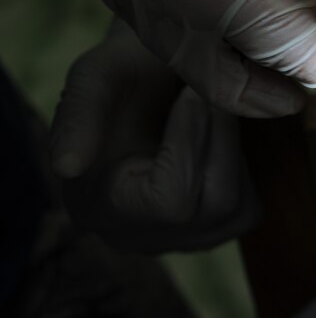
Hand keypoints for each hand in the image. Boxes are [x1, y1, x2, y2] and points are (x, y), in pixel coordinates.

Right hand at [51, 22, 259, 252]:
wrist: (158, 80)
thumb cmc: (127, 74)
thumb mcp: (97, 74)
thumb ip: (77, 115)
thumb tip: (65, 167)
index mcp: (94, 206)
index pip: (170, 200)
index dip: (191, 140)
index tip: (192, 92)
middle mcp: (134, 239)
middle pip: (214, 204)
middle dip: (219, 138)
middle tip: (209, 92)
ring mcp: (176, 243)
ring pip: (234, 208)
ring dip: (232, 148)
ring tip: (212, 109)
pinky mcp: (214, 234)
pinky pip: (247, 210)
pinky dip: (242, 167)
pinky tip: (214, 139)